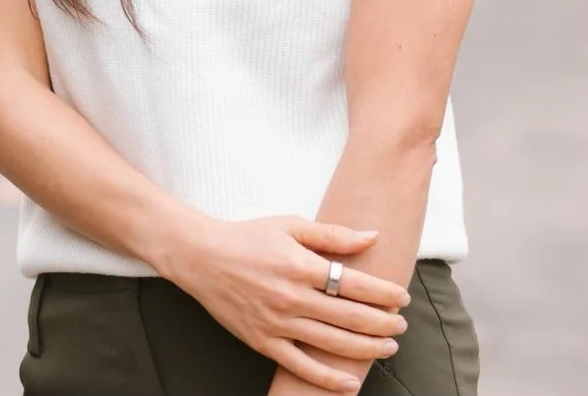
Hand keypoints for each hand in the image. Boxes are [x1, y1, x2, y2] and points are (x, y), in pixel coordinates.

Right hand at [162, 216, 407, 393]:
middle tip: (402, 326)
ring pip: (331, 344)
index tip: (402, 296)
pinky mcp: (263, 342)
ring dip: (365, 348)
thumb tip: (371, 236)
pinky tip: (350, 381)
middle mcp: (291, 297)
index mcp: (300, 265)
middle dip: (382, 324)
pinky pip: (301, 366)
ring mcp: (277, 323)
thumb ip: (332, 234)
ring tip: (387, 347)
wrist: (203, 257)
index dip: (382, 292)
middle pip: (348, 317)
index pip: (353, 283)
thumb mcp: (290, 225)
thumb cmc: (249, 237)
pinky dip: (327, 379)